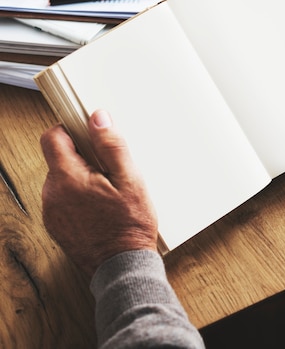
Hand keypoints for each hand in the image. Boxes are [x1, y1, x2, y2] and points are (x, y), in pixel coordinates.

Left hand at [40, 110, 157, 276]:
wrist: (122, 267)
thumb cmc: (130, 226)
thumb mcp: (130, 180)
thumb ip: (112, 146)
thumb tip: (98, 119)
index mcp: (67, 178)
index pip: (52, 138)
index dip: (70, 129)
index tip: (87, 132)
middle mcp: (52, 194)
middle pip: (59, 159)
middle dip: (83, 158)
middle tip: (110, 171)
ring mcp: (52, 212)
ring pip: (63, 180)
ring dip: (82, 179)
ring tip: (109, 193)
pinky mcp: (57, 225)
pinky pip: (64, 199)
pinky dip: (79, 197)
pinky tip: (102, 208)